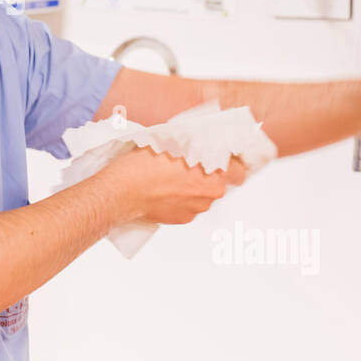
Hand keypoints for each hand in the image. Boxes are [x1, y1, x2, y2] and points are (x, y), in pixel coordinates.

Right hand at [100, 146, 246, 226]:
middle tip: (190, 163)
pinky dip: (180, 199)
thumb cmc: (143, 165)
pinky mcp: (180, 219)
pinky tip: (164, 190)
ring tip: (171, 177)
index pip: (239, 171)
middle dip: (208, 174)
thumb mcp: (173, 141)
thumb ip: (195, 144)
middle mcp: (209, 196)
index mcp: (213, 175)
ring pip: (202, 195)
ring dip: (193, 187)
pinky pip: (188, 206)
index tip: (222, 158)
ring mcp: (195, 210)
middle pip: (219, 183)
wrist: (121, 192)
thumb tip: (204, 140)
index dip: (231, 163)